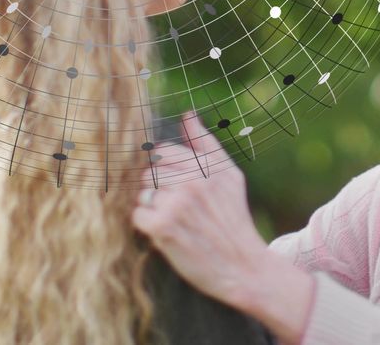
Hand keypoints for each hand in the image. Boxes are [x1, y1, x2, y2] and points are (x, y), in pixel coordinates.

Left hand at [131, 112, 265, 305]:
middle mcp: (192, 181)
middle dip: (157, 188)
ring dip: (152, 208)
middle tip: (178, 208)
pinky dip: (148, 226)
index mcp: (207, 166)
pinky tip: (169, 233)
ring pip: (142, 194)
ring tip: (176, 221)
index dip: (165, 168)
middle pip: (149, 172)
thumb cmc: (233, 218)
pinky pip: (137, 215)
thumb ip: (206, 143)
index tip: (176, 185)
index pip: (163, 151)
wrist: (242, 265)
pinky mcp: (162, 228)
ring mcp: (176, 204)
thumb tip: (187, 114)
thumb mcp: (229, 175)